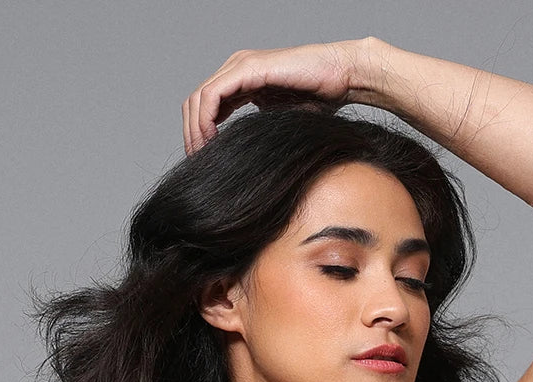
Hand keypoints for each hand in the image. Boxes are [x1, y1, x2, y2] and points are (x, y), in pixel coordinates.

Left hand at [181, 38, 383, 154]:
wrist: (341, 78)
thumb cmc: (320, 101)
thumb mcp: (278, 124)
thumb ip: (257, 135)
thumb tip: (242, 165)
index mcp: (242, 81)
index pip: (205, 106)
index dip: (198, 134)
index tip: (204, 161)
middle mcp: (236, 69)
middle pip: (195, 102)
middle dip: (191, 134)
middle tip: (198, 162)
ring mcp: (240, 66)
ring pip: (198, 98)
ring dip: (195, 130)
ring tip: (203, 155)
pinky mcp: (248, 68)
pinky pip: (212, 95)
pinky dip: (205, 120)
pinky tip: (211, 140)